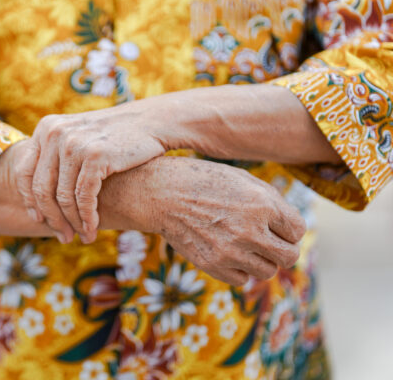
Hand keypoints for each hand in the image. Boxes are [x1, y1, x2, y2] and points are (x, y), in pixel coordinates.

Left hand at [16, 103, 165, 243]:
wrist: (153, 121)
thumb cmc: (115, 137)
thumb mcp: (78, 136)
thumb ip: (56, 156)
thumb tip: (35, 195)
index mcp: (46, 128)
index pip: (25, 172)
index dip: (29, 201)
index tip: (38, 220)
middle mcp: (55, 133)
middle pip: (41, 188)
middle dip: (52, 218)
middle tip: (63, 237)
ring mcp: (74, 143)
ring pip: (63, 197)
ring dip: (72, 222)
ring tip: (81, 236)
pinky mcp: (95, 156)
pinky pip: (83, 197)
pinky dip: (87, 217)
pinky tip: (92, 228)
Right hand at [103, 157, 305, 284]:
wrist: (161, 193)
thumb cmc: (203, 180)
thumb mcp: (242, 180)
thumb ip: (272, 202)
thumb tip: (292, 230)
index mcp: (263, 204)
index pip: (297, 231)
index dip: (288, 228)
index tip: (275, 226)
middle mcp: (251, 230)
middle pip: (289, 257)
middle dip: (282, 250)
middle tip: (268, 243)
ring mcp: (231, 251)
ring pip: (267, 271)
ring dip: (261, 261)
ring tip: (245, 246)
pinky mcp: (212, 265)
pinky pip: (241, 280)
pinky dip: (239, 270)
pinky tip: (227, 254)